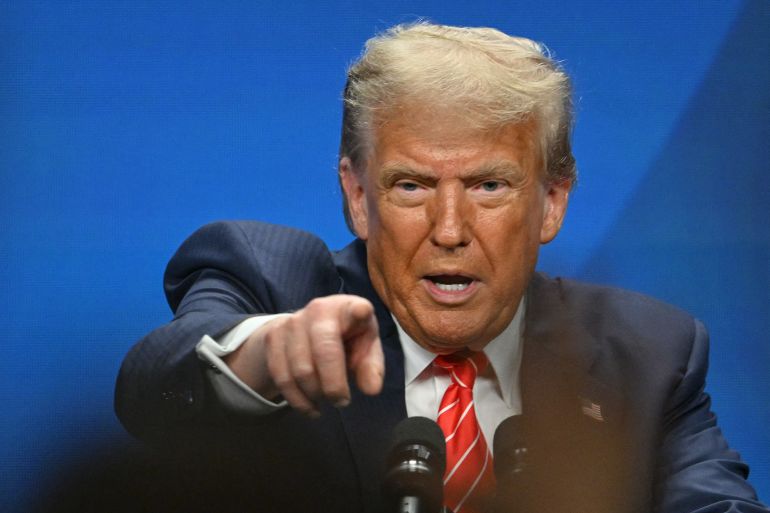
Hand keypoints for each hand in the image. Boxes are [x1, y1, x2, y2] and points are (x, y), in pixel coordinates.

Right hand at [225, 295, 383, 416]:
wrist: (307, 329)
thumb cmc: (347, 339)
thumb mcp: (366, 349)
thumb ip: (371, 368)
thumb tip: (371, 389)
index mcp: (348, 309)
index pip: (356, 308)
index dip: (358, 311)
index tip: (361, 312)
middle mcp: (319, 309)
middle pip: (324, 352)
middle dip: (333, 386)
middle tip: (342, 402)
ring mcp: (292, 321)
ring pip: (301, 370)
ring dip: (315, 395)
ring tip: (325, 401)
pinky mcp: (273, 337)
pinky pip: (282, 377)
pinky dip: (297, 400)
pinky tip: (310, 407)